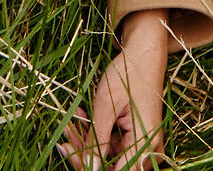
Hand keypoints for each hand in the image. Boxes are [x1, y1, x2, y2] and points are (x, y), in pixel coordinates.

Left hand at [65, 12, 170, 166]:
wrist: (142, 54)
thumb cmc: (127, 75)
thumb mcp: (106, 106)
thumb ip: (97, 139)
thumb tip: (89, 167)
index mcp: (145, 142)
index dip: (92, 167)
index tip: (71, 154)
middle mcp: (148, 147)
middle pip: (112, 164)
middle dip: (86, 153)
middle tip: (63, 142)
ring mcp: (142, 142)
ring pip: (109, 153)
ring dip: (88, 140)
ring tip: (69, 123)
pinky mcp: (134, 136)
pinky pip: (112, 142)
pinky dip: (96, 132)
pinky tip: (81, 117)